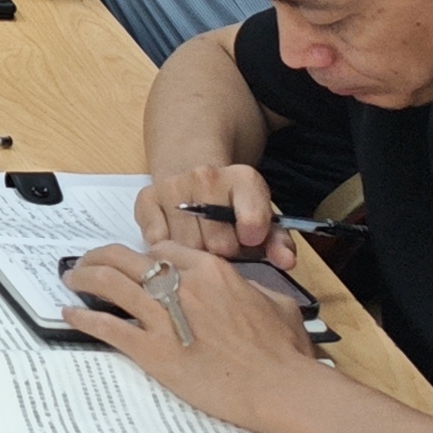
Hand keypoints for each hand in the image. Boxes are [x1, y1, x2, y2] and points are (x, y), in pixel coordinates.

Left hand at [59, 243, 321, 432]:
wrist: (280, 388)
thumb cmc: (284, 352)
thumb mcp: (275, 303)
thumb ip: (252, 289)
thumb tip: (245, 290)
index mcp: (211, 271)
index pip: (162, 250)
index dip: (144, 256)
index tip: (134, 265)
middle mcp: (182, 286)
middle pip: (126, 257)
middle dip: (101, 257)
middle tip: (87, 263)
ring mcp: (164, 317)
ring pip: (110, 284)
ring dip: (84, 278)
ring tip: (72, 280)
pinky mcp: (153, 351)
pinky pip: (108, 326)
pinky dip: (84, 318)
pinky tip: (71, 315)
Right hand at [137, 158, 280, 257]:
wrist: (195, 171)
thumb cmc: (233, 205)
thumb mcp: (264, 217)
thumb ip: (278, 241)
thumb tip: (286, 261)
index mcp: (243, 178)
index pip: (253, 223)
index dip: (252, 241)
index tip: (249, 241)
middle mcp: (205, 176)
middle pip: (217, 244)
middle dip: (222, 253)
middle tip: (223, 246)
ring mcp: (172, 186)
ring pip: (186, 247)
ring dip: (194, 253)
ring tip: (201, 243)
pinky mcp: (146, 199)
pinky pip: (156, 242)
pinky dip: (166, 249)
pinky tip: (177, 241)